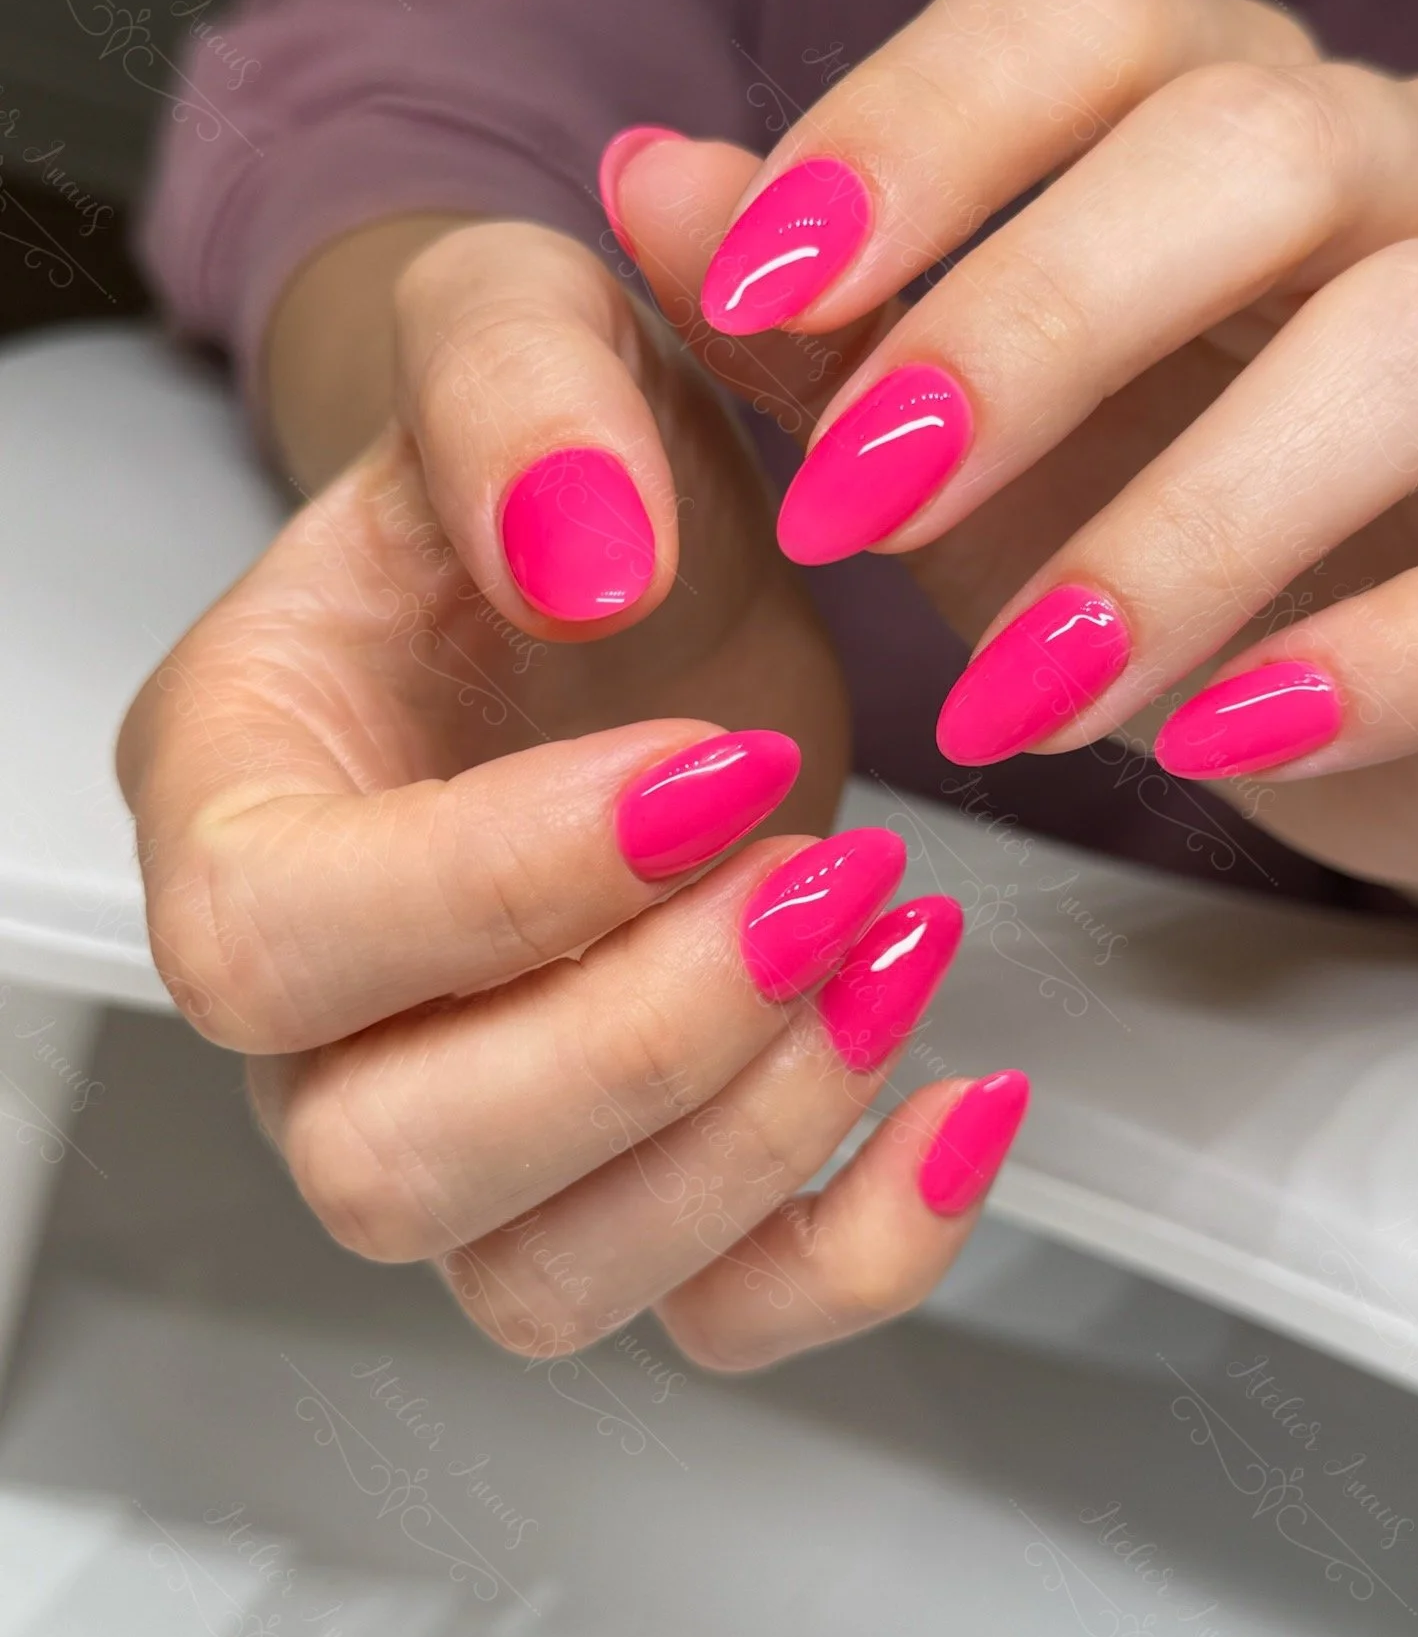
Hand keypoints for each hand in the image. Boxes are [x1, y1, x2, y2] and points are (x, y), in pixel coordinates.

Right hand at [118, 224, 1016, 1366]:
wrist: (616, 546)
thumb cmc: (549, 457)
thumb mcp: (523, 324)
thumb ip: (518, 386)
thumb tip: (580, 559)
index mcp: (237, 793)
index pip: (276, 941)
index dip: (500, 885)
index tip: (709, 764)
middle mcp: (320, 1000)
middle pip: (388, 1165)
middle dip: (641, 1044)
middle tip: (819, 876)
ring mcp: (467, 1106)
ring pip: (540, 1279)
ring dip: (751, 1143)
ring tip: (887, 937)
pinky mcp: (628, 1159)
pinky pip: (706, 1312)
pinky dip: (857, 1254)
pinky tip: (961, 1094)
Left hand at [614, 0, 1417, 937]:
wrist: (1395, 681)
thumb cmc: (1158, 521)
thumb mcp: (970, 431)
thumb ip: (822, 318)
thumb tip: (648, 181)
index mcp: (1224, 108)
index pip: (1083, 19)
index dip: (915, 132)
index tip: (750, 290)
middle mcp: (1405, 167)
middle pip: (1247, 147)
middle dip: (1026, 326)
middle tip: (854, 509)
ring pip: (1409, 344)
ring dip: (1181, 534)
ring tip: (1012, 701)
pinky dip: (1378, 661)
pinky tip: (1215, 749)